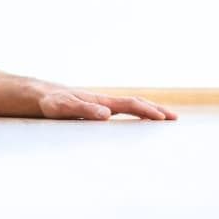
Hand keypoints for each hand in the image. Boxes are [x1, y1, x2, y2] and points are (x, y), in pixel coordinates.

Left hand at [38, 87, 177, 120]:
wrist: (43, 95)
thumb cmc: (51, 102)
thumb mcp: (64, 107)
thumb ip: (83, 109)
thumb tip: (107, 115)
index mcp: (101, 101)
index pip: (129, 104)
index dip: (146, 111)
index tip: (162, 118)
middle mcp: (105, 101)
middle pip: (136, 103)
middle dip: (156, 110)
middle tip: (175, 119)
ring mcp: (103, 105)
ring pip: (131, 106)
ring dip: (148, 111)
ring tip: (164, 119)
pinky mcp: (98, 110)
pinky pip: (122, 112)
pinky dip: (136, 114)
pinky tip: (140, 122)